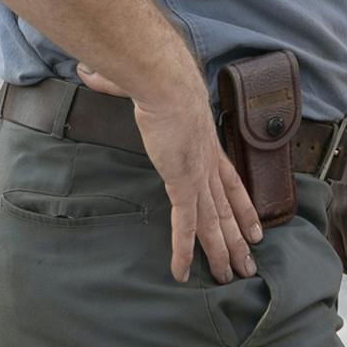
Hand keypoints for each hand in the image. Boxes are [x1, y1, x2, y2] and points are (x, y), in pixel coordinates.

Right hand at [78, 64, 259, 283]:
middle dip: (239, 240)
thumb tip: (89, 69)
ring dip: (221, 253)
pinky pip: (184, 226)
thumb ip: (118, 82)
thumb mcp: (144, 86)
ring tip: (231, 277)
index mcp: (207, 145)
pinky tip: (182, 274)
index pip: (232, 184)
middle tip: (249, 265)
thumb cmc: (158, 78)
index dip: (245, 209)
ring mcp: (197, 177)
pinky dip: (184, 251)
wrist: (167, 81)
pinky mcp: (181, 184)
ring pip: (212, 224)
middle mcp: (208, 165)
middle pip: (227, 210)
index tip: (257, 228)